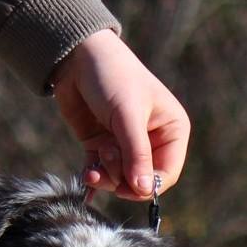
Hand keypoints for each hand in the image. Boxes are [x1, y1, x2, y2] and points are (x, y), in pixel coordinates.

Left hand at [52, 30, 189, 201]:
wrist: (75, 55)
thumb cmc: (111, 76)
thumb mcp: (127, 115)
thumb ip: (136, 155)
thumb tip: (145, 191)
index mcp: (171, 130)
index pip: (167, 174)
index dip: (148, 185)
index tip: (126, 186)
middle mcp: (153, 141)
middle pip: (142, 181)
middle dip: (122, 176)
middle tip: (106, 154)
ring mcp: (127, 146)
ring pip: (121, 181)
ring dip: (106, 173)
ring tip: (97, 153)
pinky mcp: (104, 147)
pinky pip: (103, 174)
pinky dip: (94, 177)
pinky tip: (87, 176)